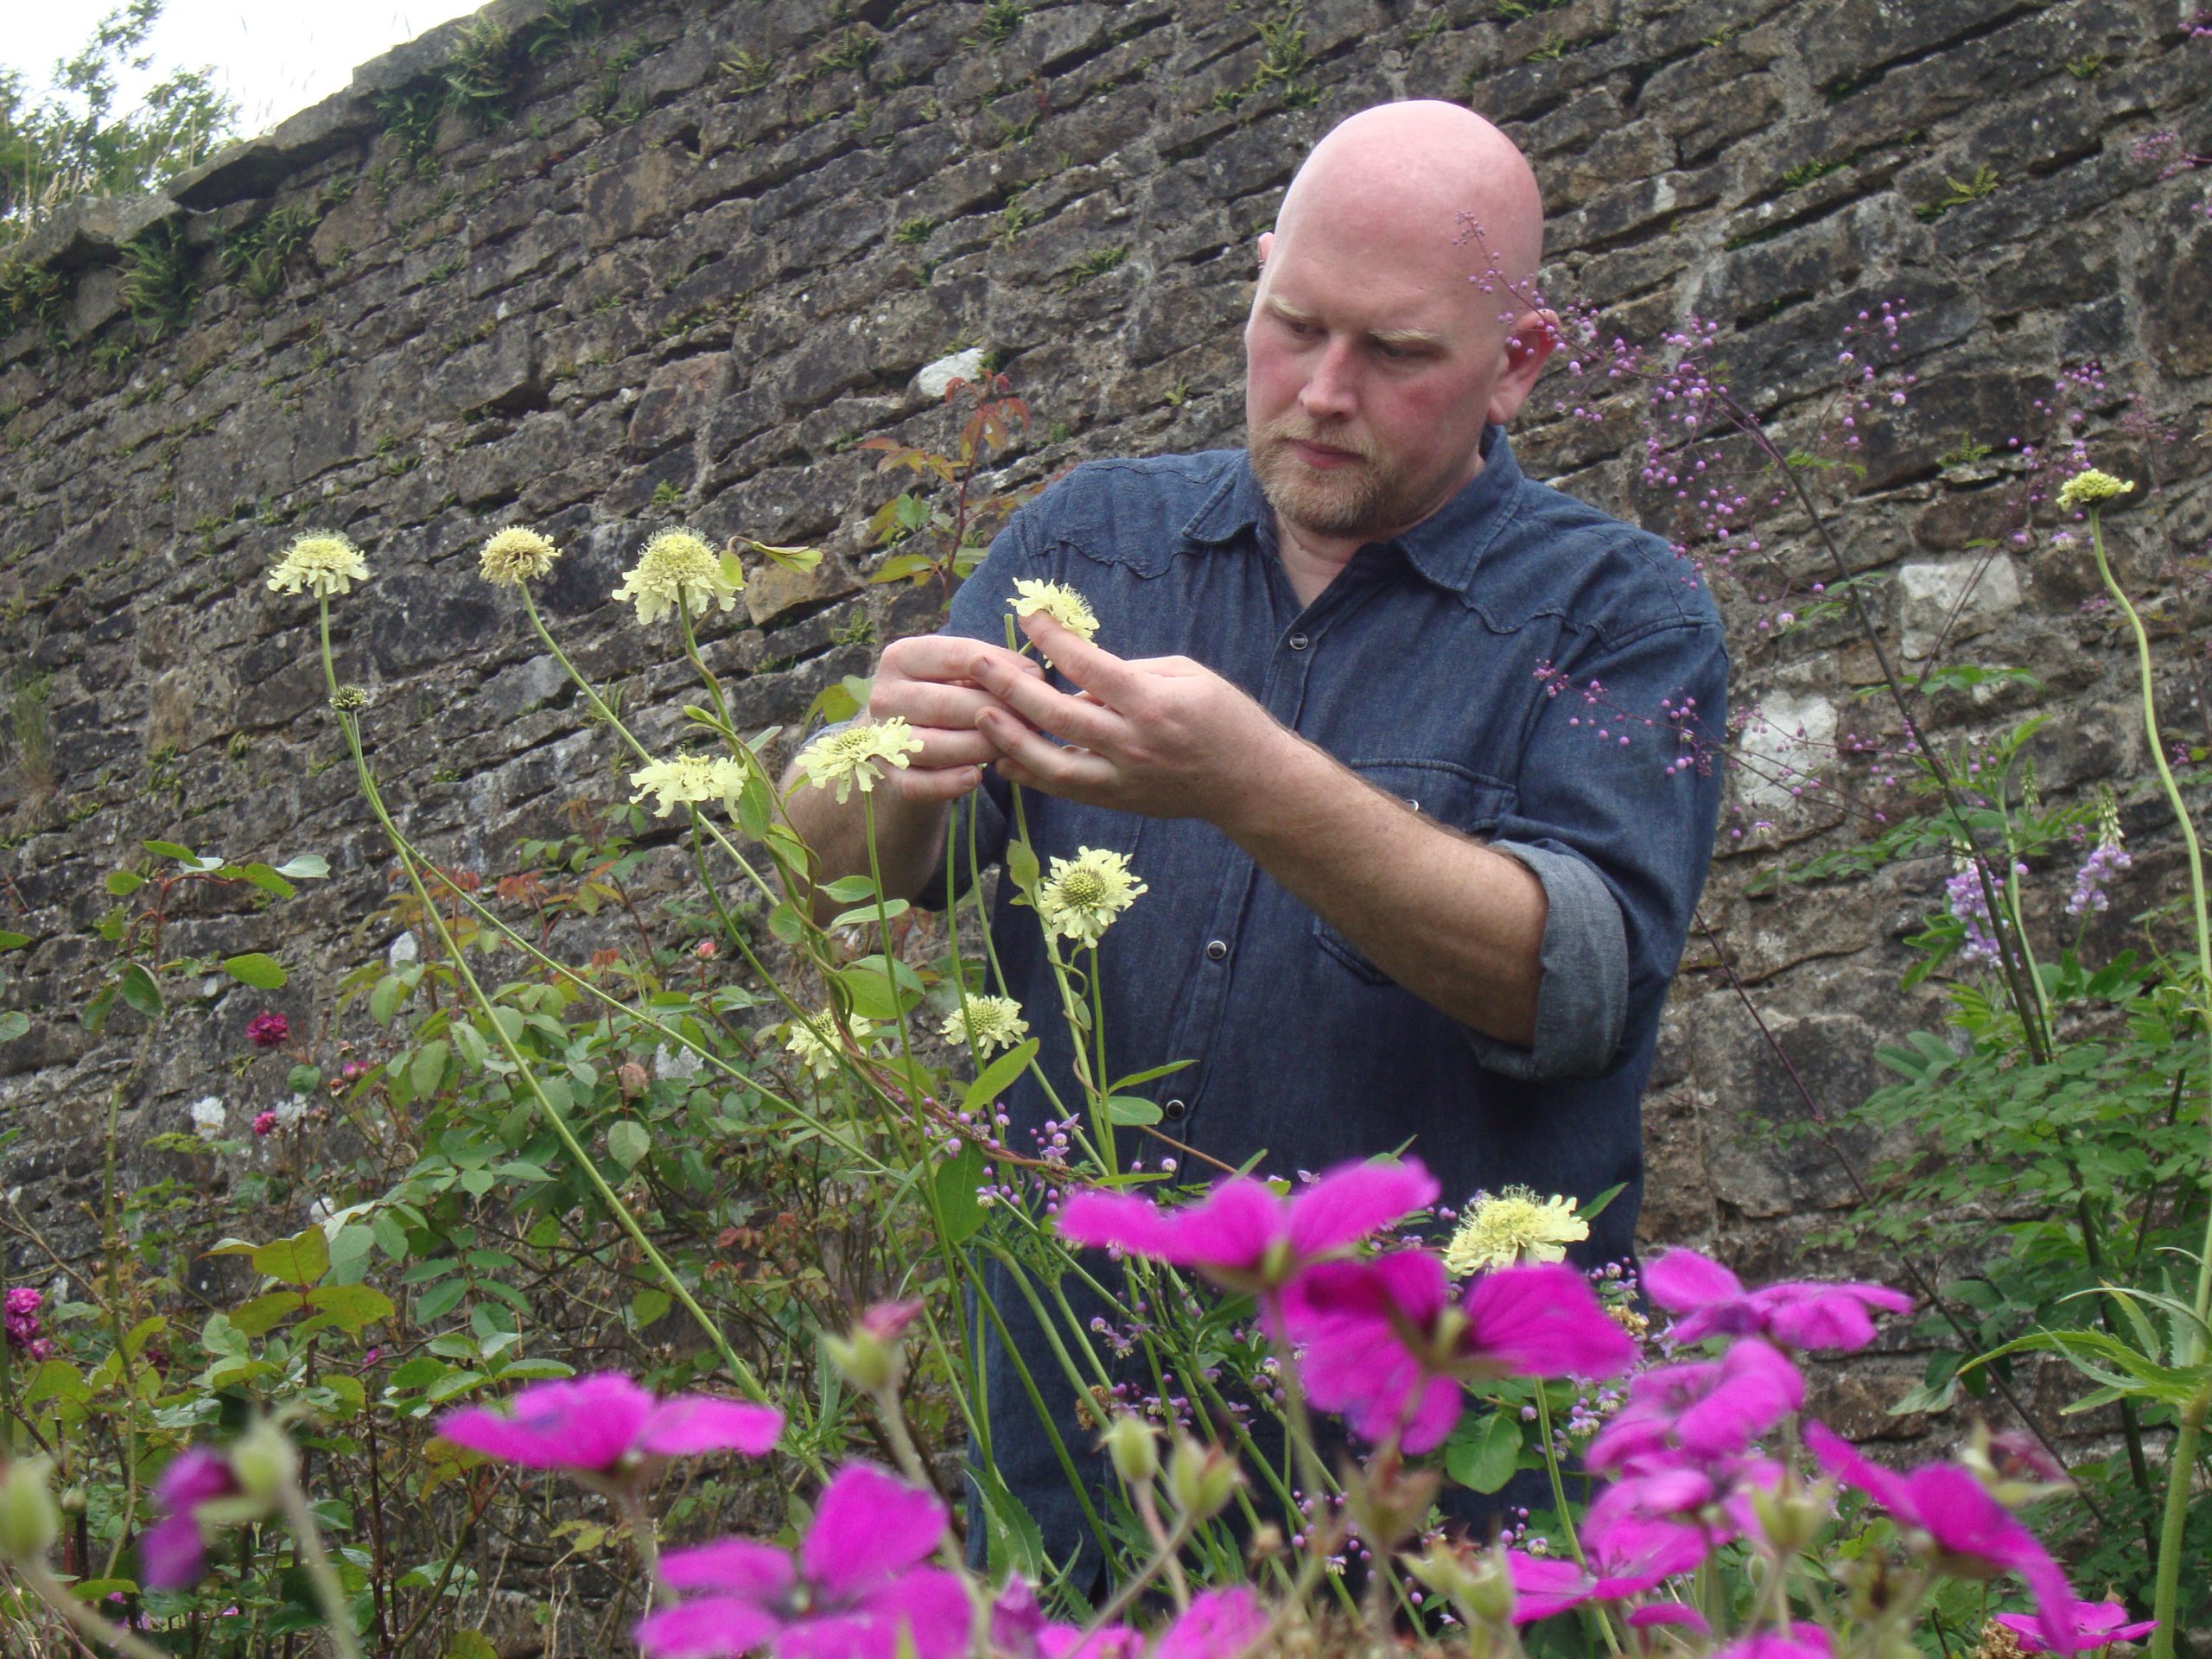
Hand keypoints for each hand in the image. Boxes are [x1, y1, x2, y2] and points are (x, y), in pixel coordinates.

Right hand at [867, 633, 1045, 801]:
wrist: (908, 737)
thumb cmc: (947, 694)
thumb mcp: (962, 673)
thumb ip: (994, 669)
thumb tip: (1035, 678)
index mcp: (901, 656)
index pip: (956, 656)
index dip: (1002, 669)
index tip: (1037, 680)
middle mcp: (884, 695)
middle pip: (945, 705)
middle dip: (996, 713)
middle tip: (1034, 720)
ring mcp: (881, 739)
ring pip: (932, 746)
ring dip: (978, 748)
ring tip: (1011, 748)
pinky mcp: (888, 775)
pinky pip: (918, 784)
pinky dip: (948, 783)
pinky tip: (976, 778)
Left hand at [969, 611, 1290, 827]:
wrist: (1249, 784)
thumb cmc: (1224, 718)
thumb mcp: (1188, 675)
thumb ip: (1131, 672)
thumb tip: (1081, 675)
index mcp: (1151, 703)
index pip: (1088, 666)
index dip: (1053, 639)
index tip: (1029, 616)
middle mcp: (1131, 743)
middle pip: (1057, 713)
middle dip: (1011, 686)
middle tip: (978, 662)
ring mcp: (1122, 777)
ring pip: (1051, 762)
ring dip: (1010, 737)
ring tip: (980, 712)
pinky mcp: (1117, 799)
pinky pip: (1064, 788)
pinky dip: (1030, 773)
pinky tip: (1003, 756)